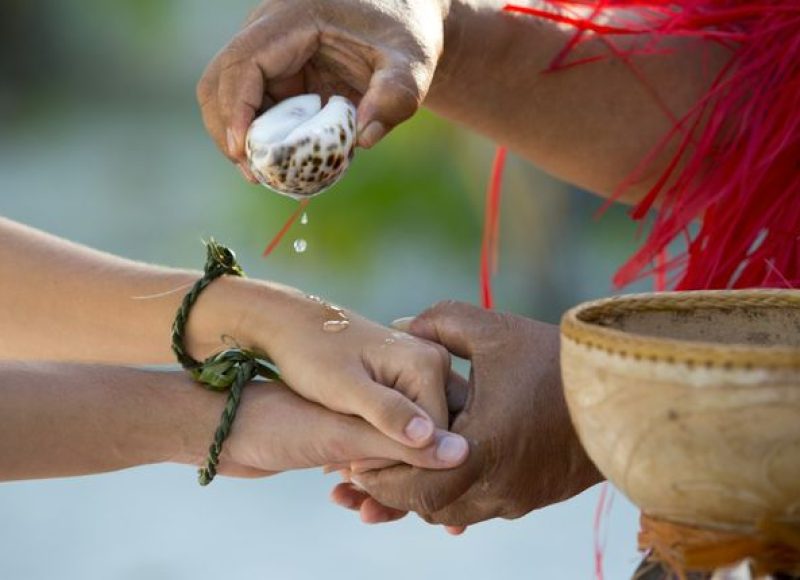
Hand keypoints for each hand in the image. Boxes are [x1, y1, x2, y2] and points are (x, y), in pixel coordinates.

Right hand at [197, 0, 449, 177]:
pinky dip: (261, 136)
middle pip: (220, 79)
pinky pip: (254, 107)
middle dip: (227, 129)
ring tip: (266, 175)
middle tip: (253, 173)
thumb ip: (396, 96)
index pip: (244, 62)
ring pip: (229, 96)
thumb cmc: (407, 33)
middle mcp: (269, 30)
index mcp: (294, 18)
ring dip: (240, 137)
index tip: (243, 149)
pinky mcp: (277, 73)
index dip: (236, 107)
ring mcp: (269, 52)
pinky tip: (283, 161)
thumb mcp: (411, 62)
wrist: (405, 18)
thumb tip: (363, 139)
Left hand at [199, 277, 466, 462]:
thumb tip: (442, 446)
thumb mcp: (345, 389)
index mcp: (427, 364)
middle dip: (403, 470)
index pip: (442, 436)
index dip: (408, 468)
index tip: (361, 480)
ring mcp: (422, 374)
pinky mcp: (407, 383)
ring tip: (349, 483)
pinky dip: (385, 451)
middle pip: (437, 436)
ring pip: (423, 435)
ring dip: (392, 465)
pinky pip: (409, 426)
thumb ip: (391, 416)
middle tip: (358, 494)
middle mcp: (434, 366)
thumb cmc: (310, 354)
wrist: (288, 325)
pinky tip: (353, 467)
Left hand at [331, 301, 602, 527]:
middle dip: (393, 491)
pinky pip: (480, 509)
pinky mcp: (533, 498)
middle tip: (366, 473)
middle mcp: (500, 484)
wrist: (626, 392)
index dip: (380, 473)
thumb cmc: (556, 358)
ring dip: (422, 497)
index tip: (355, 457)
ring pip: (452, 514)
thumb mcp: (494, 330)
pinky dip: (453, 497)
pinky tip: (439, 472)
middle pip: (427, 507)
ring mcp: (519, 497)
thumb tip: (400, 325)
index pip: (415, 481)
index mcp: (484, 447)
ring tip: (395, 474)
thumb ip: (440, 322)